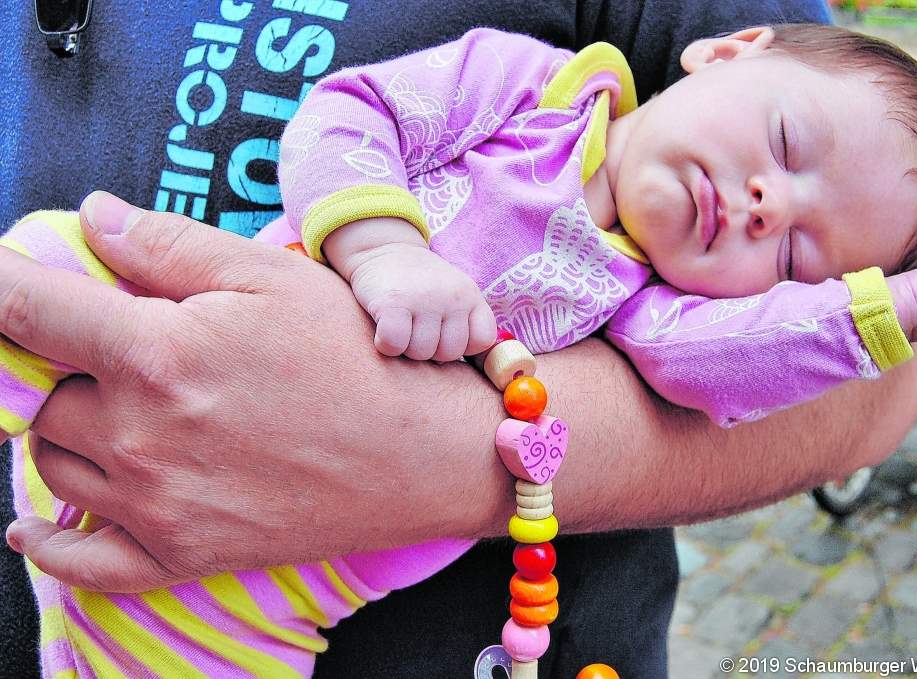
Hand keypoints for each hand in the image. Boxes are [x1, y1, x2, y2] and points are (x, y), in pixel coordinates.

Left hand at [1, 192, 495, 591]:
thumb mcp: (274, 278)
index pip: (29, 309)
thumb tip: (93, 218)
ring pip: (54, 463)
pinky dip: (48, 544)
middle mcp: (140, 436)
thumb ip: (171, 247)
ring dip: (67, 431)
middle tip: (118, 352)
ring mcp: (157, 505)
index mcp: (157, 355)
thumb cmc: (357, 356)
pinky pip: (82, 561)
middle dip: (65, 365)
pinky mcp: (181, 554)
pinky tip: (34, 527)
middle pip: (41, 394)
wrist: (423, 456)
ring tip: (121, 412)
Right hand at [348, 243, 496, 360]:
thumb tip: (469, 366)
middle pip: (448, 353)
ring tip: (401, 325)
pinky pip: (394, 345)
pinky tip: (383, 329)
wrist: (382, 249)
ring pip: (420, 352)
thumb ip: (465, 323)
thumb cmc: (419, 284)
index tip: (444, 334)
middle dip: (430, 349)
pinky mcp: (392, 303)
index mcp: (471, 295)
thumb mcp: (453, 294)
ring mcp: (423, 299)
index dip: (462, 346)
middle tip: (416, 328)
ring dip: (406, 348)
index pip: (482, 340)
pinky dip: (386, 345)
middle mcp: (452, 296)